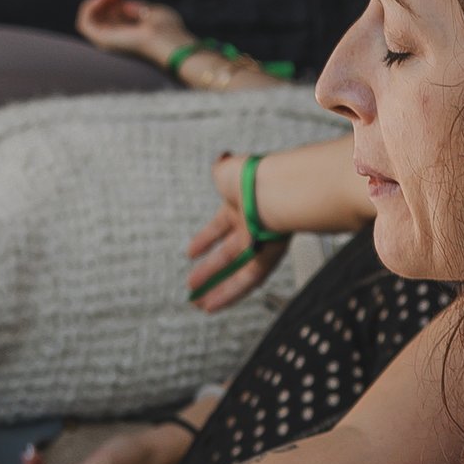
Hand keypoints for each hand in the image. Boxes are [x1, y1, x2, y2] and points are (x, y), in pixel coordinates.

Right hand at [74, 0, 192, 67]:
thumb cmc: (169, 32)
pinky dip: (90, 6)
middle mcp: (116, 40)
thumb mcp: (153, 13)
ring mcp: (108, 42)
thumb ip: (136, 9)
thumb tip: (122, 3)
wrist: (170, 44)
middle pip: (100, 13)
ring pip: (90, 16)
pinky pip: (85, 22)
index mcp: (129, 35)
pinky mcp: (101, 41)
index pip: (111, 14)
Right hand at [186, 150, 279, 306]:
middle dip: (209, 270)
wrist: (273, 187)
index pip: (219, 227)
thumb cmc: (251, 175)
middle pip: (228, 254)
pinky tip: (212, 305)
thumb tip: (221, 158)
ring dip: (216, 287)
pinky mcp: (268, 257)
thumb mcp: (226, 171)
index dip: (205, 240)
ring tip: (197, 302)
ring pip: (237, 271)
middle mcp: (251, 225)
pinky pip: (248, 280)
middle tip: (192, 285)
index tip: (191, 253)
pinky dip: (229, 294)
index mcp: (239, 206)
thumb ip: (221, 169)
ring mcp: (260, 242)